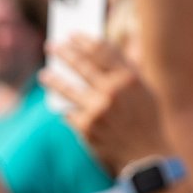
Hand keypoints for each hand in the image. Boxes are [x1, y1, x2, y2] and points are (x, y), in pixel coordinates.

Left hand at [46, 38, 163, 174]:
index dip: (84, 40)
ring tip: (45, 74)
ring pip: (67, 88)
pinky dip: (67, 110)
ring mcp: (98, 108)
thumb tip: (101, 53)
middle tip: (52, 46)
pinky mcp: (86, 127)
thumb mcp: (145, 91)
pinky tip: (61, 108)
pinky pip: (70, 113)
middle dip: (64, 52)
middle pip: (81, 63)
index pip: (101, 50)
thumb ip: (127, 72)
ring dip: (53, 79)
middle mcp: (113, 90)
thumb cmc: (147, 121)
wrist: (147, 156)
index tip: (72, 36)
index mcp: (129, 78)